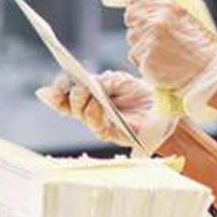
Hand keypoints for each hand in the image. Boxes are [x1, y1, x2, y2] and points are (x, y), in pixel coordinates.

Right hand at [35, 70, 176, 154]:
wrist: (166, 103)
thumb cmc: (141, 91)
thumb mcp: (119, 80)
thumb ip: (100, 82)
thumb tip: (82, 84)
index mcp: (90, 98)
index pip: (66, 98)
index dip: (56, 94)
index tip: (51, 88)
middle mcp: (93, 113)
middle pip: (70, 108)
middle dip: (69, 96)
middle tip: (77, 87)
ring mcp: (102, 124)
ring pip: (82, 117)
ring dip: (82, 103)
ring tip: (87, 93)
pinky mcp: (115, 135)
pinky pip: (98, 128)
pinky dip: (95, 114)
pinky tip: (97, 105)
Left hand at [102, 0, 216, 120]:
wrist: (209, 71)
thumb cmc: (200, 46)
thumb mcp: (185, 18)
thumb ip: (162, 10)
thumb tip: (134, 4)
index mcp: (168, 5)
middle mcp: (156, 19)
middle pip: (131, 17)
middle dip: (138, 25)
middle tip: (157, 36)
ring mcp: (148, 39)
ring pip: (132, 39)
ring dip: (143, 46)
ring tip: (165, 52)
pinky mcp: (144, 58)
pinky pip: (135, 57)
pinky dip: (145, 61)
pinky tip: (162, 63)